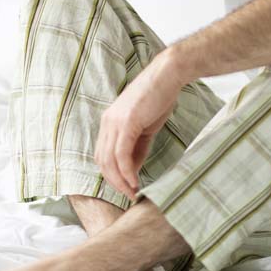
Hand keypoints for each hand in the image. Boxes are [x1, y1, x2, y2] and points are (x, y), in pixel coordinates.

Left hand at [94, 49, 190, 200]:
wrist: (168, 75)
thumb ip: (137, 148)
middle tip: (128, 195)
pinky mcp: (126, 123)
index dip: (111, 175)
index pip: (102, 155)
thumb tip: (132, 170)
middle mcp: (107, 122)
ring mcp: (114, 122)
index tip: (126, 187)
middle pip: (102, 160)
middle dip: (114, 182)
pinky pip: (121, 154)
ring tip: (132, 192)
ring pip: (109, 160)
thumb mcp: (145, 127)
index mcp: (109, 122)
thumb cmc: (159, 98)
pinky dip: (127, 171)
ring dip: (120, 180)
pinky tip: (135, 181)